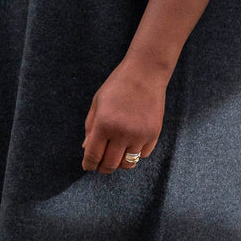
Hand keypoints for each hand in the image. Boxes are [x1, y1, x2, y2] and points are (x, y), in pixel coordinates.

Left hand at [81, 58, 166, 172]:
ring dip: (120, 162)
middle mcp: (121, 132)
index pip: (93, 156)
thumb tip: (86, 149)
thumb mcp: (98, 102)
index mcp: (104, 123)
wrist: (145, 72)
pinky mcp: (153, 133)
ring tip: (116, 154)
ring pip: (127, 164)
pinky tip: (131, 142)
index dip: (88, 164)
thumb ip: (90, 127)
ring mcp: (139, 134)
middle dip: (103, 167)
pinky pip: (142, 154)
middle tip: (101, 164)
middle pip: (110, 165)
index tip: (88, 166)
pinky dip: (135, 152)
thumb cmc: (118, 85)